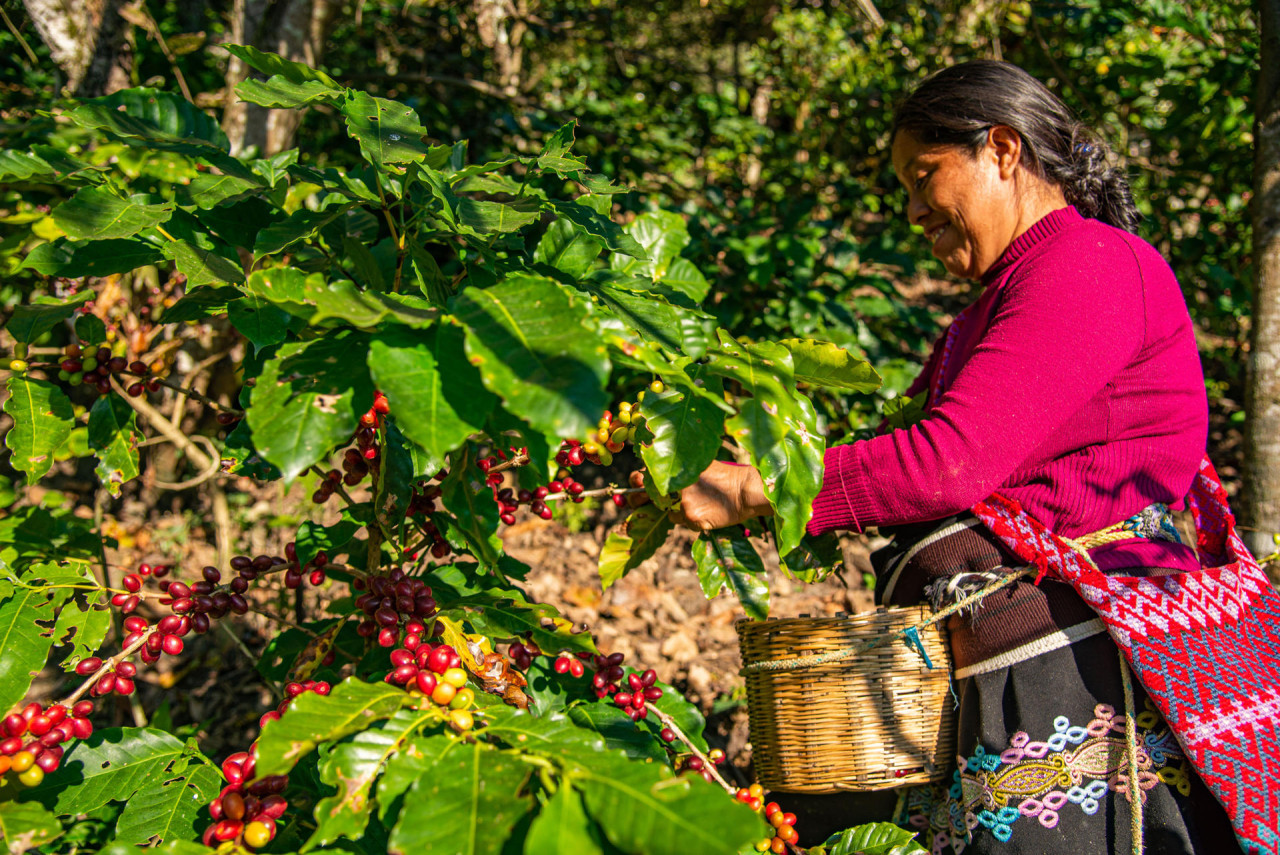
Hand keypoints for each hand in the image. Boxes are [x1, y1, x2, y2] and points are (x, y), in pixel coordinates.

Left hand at [627, 461, 772, 530]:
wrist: (746, 490)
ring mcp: (681, 503)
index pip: (642, 477)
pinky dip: (692, 520)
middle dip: (637, 500)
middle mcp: (674, 485)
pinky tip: (707, 512)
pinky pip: (683, 522)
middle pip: (642, 496)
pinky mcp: (691, 518)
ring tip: (699, 503)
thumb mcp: (699, 467)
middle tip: (639, 502)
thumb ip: (677, 473)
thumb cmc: (726, 477)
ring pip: (667, 512)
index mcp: (674, 470)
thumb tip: (651, 480)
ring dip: (677, 511)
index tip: (636, 487)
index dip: (637, 483)